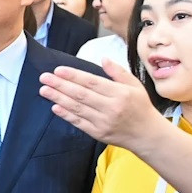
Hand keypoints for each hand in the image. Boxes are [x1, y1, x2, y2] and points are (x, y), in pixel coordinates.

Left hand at [39, 62, 166, 149]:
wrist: (147, 134)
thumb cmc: (140, 107)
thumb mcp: (135, 86)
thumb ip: (118, 72)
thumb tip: (103, 58)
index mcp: (120, 93)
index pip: (92, 82)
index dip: (74, 75)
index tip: (58, 70)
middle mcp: (111, 107)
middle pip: (81, 94)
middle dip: (60, 85)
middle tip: (44, 77)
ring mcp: (103, 122)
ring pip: (77, 108)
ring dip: (58, 98)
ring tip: (44, 90)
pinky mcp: (98, 133)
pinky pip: (79, 122)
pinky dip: (66, 115)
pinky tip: (55, 107)